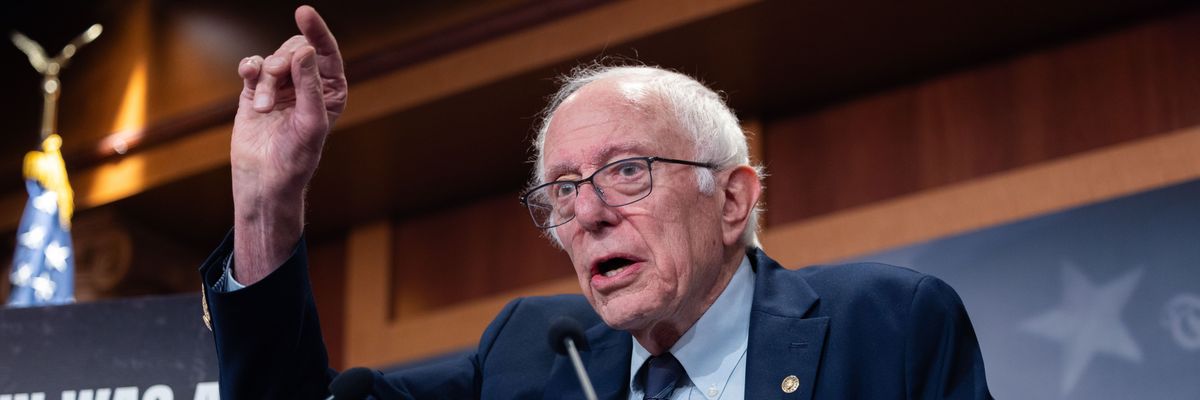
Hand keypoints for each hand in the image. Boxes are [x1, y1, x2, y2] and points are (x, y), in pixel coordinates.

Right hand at [231, 6, 346, 284]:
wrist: (264, 180)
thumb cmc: (296, 158)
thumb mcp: (310, 123)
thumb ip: (310, 86)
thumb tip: (305, 50)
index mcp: (331, 90)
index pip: (327, 52)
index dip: (317, 31)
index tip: (303, 13)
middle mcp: (308, 85)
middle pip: (297, 50)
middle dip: (284, 63)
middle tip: (275, 80)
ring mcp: (282, 87)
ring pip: (273, 59)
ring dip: (266, 78)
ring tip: (263, 106)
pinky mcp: (255, 91)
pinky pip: (253, 65)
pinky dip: (250, 68)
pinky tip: (248, 76)